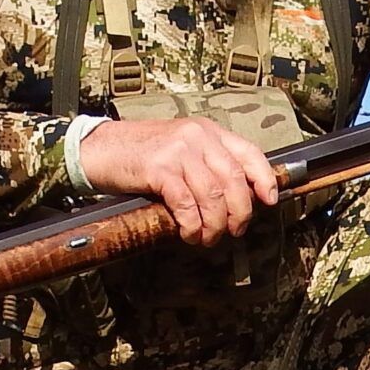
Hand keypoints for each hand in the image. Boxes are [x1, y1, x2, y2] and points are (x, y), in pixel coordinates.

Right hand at [76, 116, 281, 245]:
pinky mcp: (159, 168)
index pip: (249, 152)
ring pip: (213, 195)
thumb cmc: (140, 155)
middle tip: (234, 231)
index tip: (270, 201)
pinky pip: (187, 203)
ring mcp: (179, 151)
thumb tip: (236, 197)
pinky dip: (192, 224)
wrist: (100, 149)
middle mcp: (197, 137)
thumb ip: (207, 164)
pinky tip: (189, 233)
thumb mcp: (181, 149)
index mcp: (208, 131)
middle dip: (240, 212)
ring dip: (214, 224)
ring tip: (207, 238)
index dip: (264, 179)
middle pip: (234, 180)